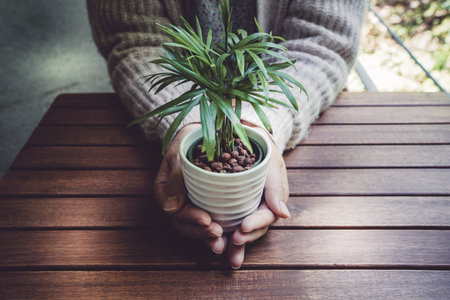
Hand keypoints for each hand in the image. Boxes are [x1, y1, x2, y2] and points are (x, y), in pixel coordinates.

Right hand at [153, 124, 226, 254]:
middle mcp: (174, 202)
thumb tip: (171, 208)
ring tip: (223, 241)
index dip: (190, 218)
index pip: (175, 211)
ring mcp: (187, 206)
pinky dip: (214, 233)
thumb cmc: (188, 142)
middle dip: (201, 232)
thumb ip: (176, 177)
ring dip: (207, 237)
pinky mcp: (201, 206)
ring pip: (194, 229)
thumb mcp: (179, 154)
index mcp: (164, 190)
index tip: (207, 219)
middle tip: (219, 232)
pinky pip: (205, 224)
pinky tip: (226, 239)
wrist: (199, 136)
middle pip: (183, 224)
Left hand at [227, 132, 289, 268]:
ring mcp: (247, 210)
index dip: (256, 224)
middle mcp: (261, 208)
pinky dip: (223, 236)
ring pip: (242, 232)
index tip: (243, 228)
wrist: (249, 139)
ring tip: (224, 253)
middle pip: (254, 229)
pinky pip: (230, 224)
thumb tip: (284, 215)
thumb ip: (276, 187)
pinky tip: (214, 245)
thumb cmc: (263, 149)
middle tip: (232, 242)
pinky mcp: (234, 209)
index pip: (267, 215)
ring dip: (234, 245)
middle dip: (244, 239)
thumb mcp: (271, 162)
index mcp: (273, 199)